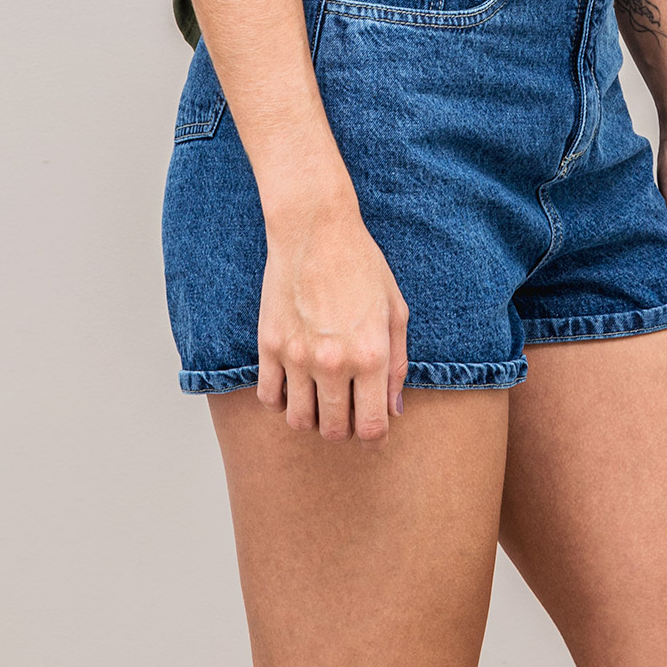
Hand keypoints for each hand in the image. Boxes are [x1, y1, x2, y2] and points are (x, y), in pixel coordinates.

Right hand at [257, 193, 410, 442]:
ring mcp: (297, 356)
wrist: (314, 229)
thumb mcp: (395, 309)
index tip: (371, 427)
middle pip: (335, 431)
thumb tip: (394, 409)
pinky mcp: (269, 345)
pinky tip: (293, 383)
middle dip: (345, 428)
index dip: (375, 437)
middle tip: (347, 408)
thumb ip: (397, 364)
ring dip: (312, 418)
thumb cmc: (361, 264)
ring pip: (299, 422)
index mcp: (371, 354)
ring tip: (319, 398)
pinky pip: (268, 397)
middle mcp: (334, 362)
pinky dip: (281, 400)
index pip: (371, 427)